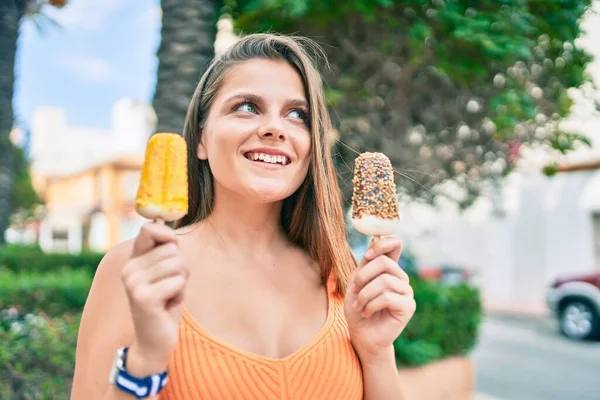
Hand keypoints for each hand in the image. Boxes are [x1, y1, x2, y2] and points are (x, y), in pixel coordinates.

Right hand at [121, 222, 188, 372]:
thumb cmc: (165, 303)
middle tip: (171, 287)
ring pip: (177, 265)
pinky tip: (167, 306)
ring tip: (168, 296)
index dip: (169, 236)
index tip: (172, 252)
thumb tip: (171, 225)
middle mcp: (129, 269)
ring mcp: (133, 283)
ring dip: (181, 283)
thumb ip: (168, 250)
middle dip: (181, 269)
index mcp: (133, 260)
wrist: (154, 341)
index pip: (149, 229)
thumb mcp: (167, 272)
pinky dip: (179, 295)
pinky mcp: (143, 297)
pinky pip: (177, 282)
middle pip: (173, 250)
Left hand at [344, 237, 415, 363]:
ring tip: (359, 305)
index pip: (395, 245)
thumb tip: (374, 240)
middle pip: (384, 262)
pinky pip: (387, 297)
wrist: (361, 335)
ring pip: (384, 280)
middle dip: (363, 276)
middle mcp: (401, 278)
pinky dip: (371, 305)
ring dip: (365, 294)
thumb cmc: (358, 309)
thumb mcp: (356, 283)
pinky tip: (367, 312)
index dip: (382, 244)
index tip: (367, 256)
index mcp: (389, 270)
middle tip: (355, 291)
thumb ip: (366, 264)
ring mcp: (407, 292)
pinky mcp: (408, 307)